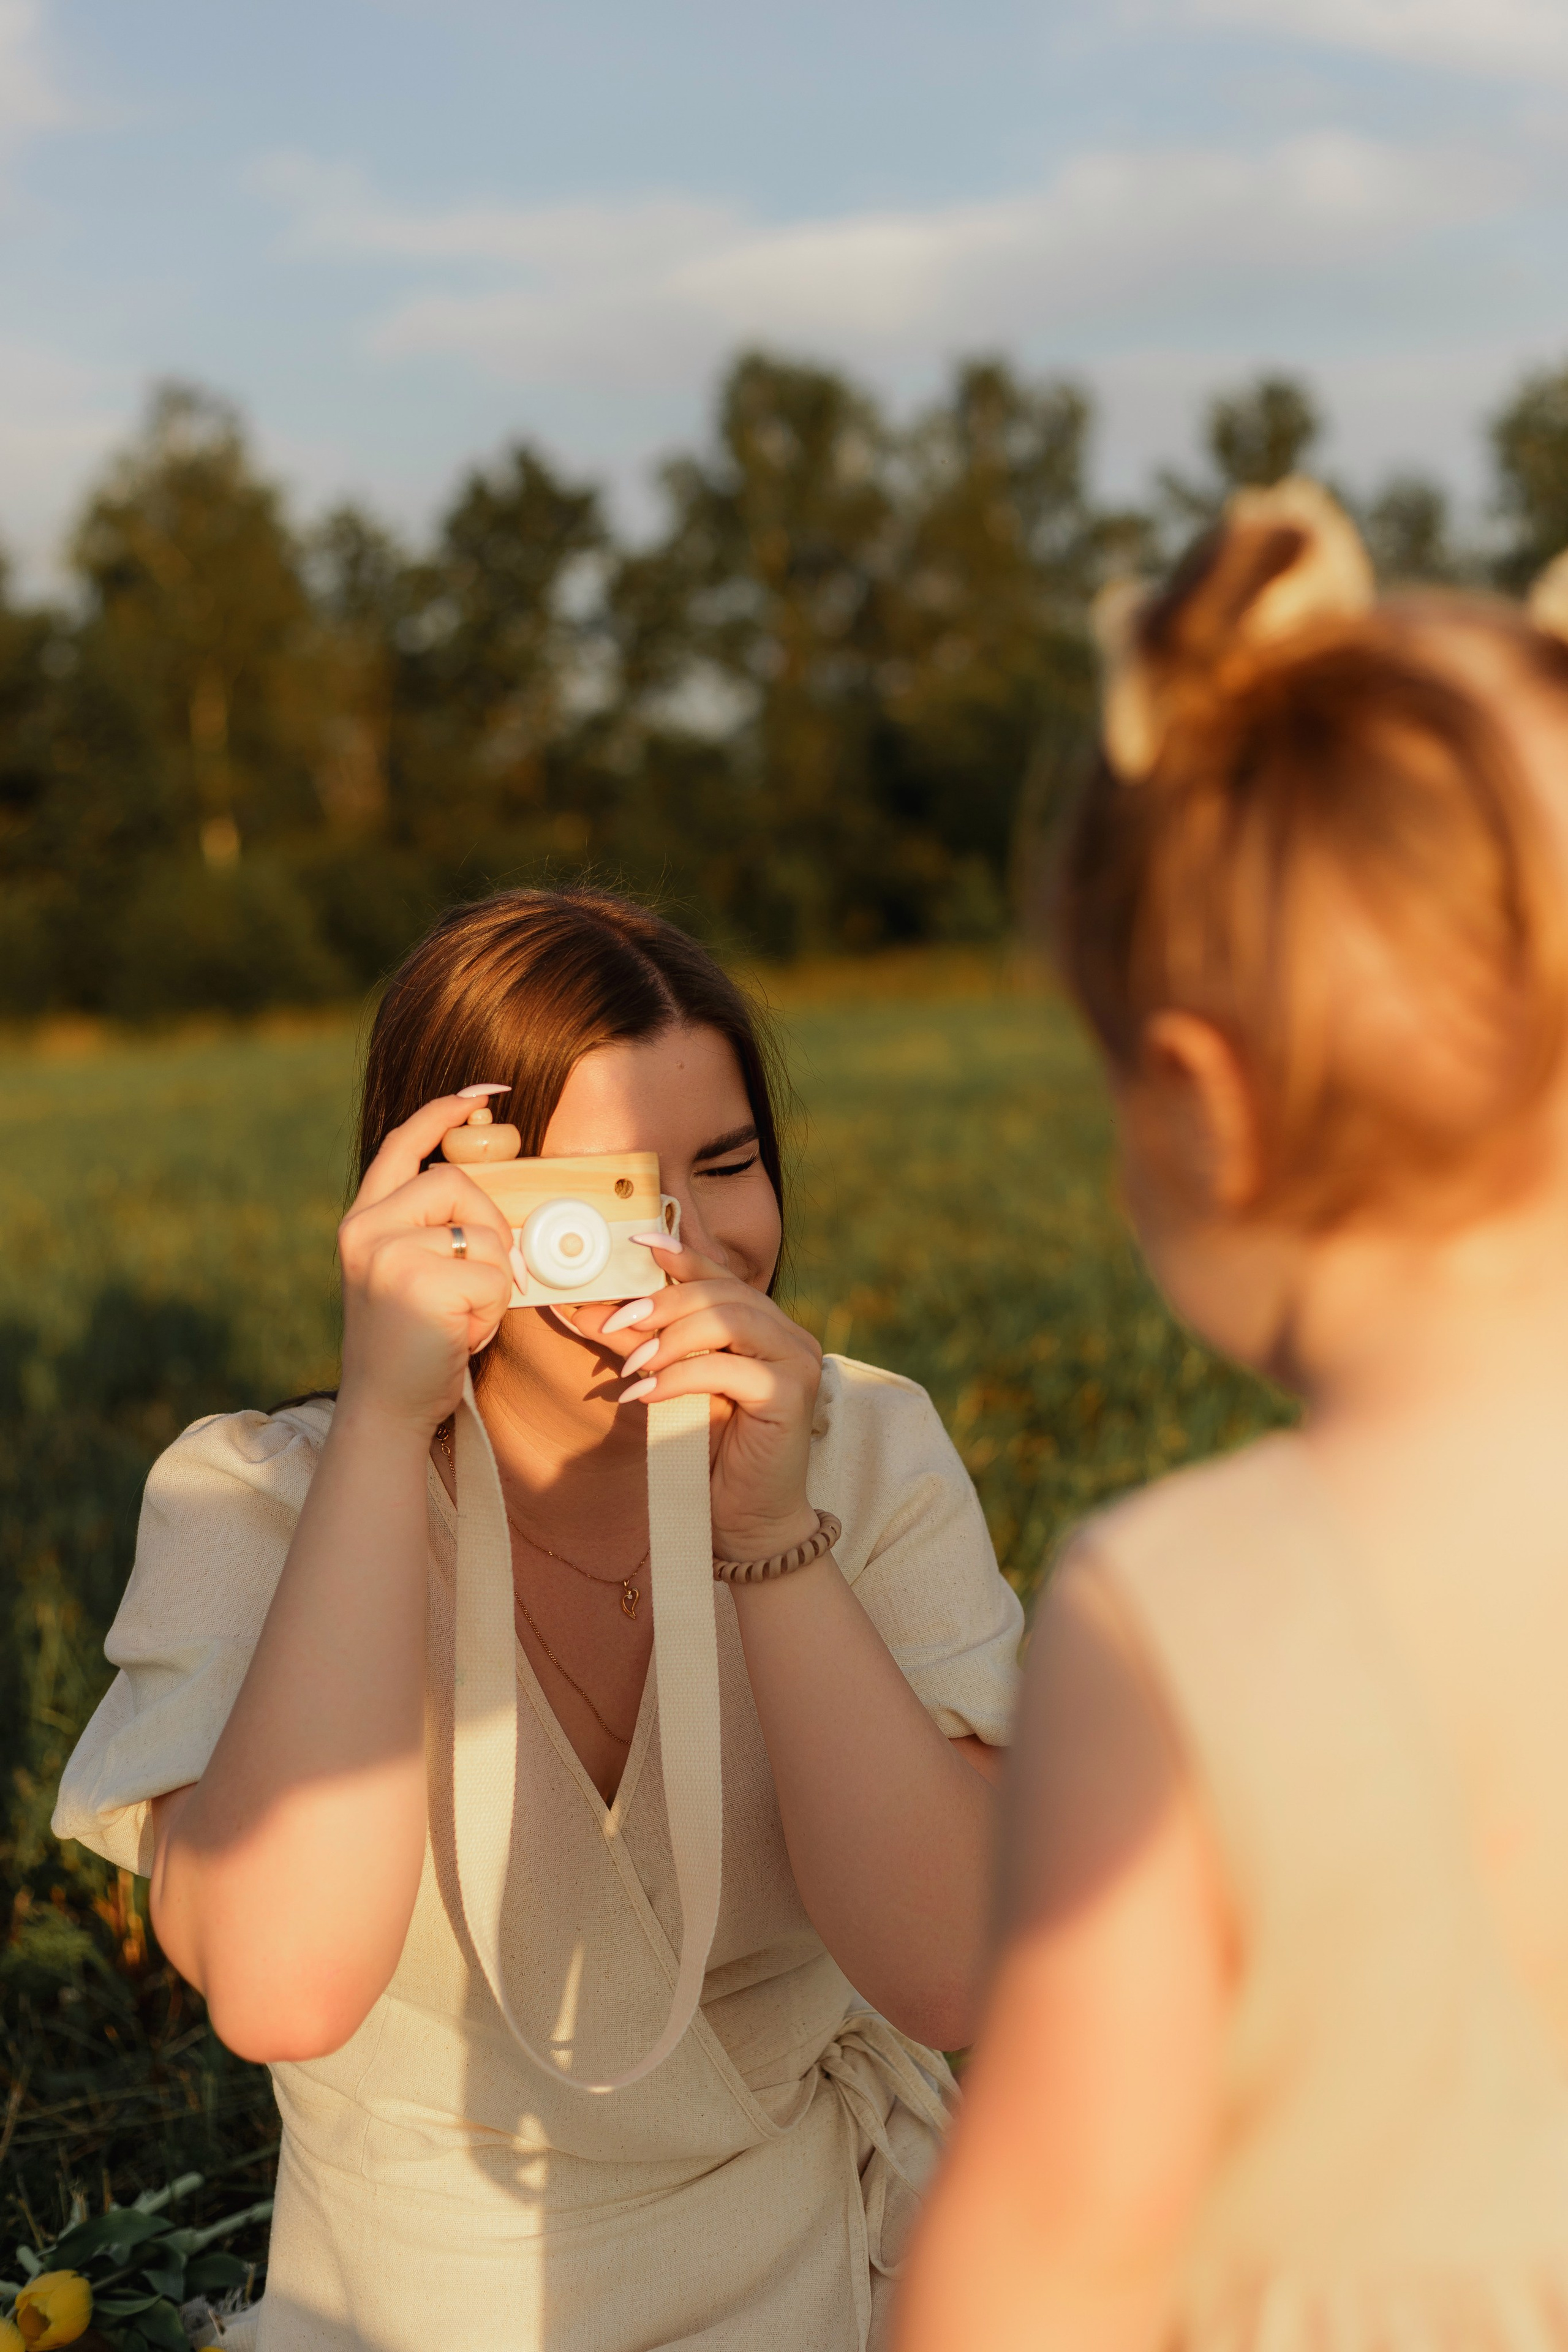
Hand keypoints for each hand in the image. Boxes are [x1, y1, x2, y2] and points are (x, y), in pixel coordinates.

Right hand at [337, 1097, 518, 1435]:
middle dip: (487, 1229)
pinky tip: (461, 1335)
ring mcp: (388, 1254)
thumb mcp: (409, 1273)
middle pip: (457, 1182)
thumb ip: (432, 1230)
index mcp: (361, 1221)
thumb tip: (493, 1200)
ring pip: (483, 1234)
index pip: (401, 1145)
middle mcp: (365, 1229)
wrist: (386, 1410)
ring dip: (491, 1282)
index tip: (482, 1095)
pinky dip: (492, 1311)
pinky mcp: (418, 1284)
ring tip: (459, 1318)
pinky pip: (492, 1275)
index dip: (441, 1113)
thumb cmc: (413, 1345)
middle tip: (472, 1285)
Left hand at [597, 1238, 823, 1558]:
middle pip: (722, 1292)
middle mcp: (789, 1335)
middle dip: (662, 1302)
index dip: (680, 1256)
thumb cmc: (710, 1454)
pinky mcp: (791, 1393)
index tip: (634, 1245)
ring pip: (729, 1319)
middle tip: (613, 1321)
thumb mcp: (669, 1385)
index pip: (721, 1276)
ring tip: (631, 1365)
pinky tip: (646, 1394)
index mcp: (765, 1326)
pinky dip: (680, 1377)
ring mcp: (797, 1361)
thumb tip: (587, 1310)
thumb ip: (642, 1344)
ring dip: (670, 1338)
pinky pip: (728, 1368)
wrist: (747, 1521)